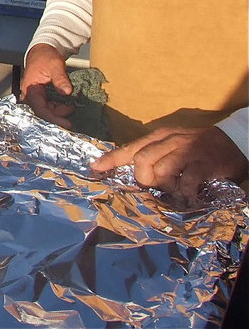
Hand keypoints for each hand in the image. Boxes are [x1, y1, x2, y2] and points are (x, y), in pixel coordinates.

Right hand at [20, 44, 74, 128]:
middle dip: (58, 116)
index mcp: (30, 90)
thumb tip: (67, 91)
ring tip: (71, 105)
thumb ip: (60, 79)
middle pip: (44, 114)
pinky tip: (67, 105)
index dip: (53, 118)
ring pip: (48, 112)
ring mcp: (36, 98)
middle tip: (72, 110)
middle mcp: (31, 96)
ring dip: (60, 112)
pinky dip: (60, 108)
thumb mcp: (55, 66)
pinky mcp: (42, 98)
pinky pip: (50, 107)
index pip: (41, 110)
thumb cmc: (44, 57)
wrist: (42, 51)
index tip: (66, 123)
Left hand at [91, 126, 248, 195]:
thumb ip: (154, 154)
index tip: (95, 168)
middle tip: (155, 186)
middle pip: (141, 160)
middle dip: (143, 178)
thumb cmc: (198, 146)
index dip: (111, 159)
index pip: (130, 148)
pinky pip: (186, 179)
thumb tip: (133, 172)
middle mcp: (170, 140)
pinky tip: (189, 192)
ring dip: (165, 185)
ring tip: (175, 188)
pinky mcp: (204, 163)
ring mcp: (187, 150)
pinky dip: (184, 189)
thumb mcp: (172, 144)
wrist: (233, 141)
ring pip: (161, 169)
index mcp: (158, 137)